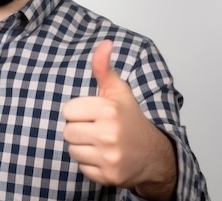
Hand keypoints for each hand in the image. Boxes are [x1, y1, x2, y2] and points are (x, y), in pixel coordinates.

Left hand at [62, 40, 175, 196]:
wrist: (153, 154)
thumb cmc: (131, 119)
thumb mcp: (118, 91)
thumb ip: (104, 69)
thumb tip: (104, 43)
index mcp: (108, 110)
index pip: (68, 111)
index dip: (78, 112)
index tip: (92, 113)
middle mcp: (109, 134)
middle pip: (68, 132)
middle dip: (78, 130)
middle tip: (95, 129)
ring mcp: (109, 157)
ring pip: (72, 150)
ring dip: (82, 147)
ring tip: (98, 143)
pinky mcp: (108, 176)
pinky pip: (82, 168)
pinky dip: (89, 164)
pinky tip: (102, 156)